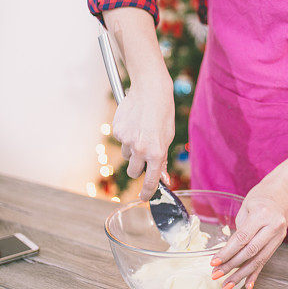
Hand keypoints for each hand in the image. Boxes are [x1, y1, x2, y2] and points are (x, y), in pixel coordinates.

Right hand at [112, 75, 174, 199]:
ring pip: (127, 155)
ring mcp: (127, 141)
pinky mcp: (117, 131)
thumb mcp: (168, 137)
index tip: (145, 198)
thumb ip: (163, 158)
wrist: (150, 90)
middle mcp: (141, 149)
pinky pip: (120, 140)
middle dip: (138, 167)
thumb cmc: (163, 113)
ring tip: (141, 131)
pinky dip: (126, 135)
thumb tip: (163, 178)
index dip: (147, 192)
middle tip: (144, 153)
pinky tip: (133, 122)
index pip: (150, 181)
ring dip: (132, 149)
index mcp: (157, 152)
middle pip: (134, 171)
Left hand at [209, 177, 287, 288]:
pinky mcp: (279, 242)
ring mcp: (278, 236)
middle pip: (249, 252)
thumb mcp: (246, 207)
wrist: (283, 192)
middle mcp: (272, 227)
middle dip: (231, 266)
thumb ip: (240, 229)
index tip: (214, 262)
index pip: (242, 238)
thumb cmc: (261, 196)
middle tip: (216, 275)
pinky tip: (248, 286)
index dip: (227, 252)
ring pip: (258, 260)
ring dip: (241, 274)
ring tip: (227, 285)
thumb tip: (229, 252)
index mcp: (261, 215)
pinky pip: (266, 260)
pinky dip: (256, 274)